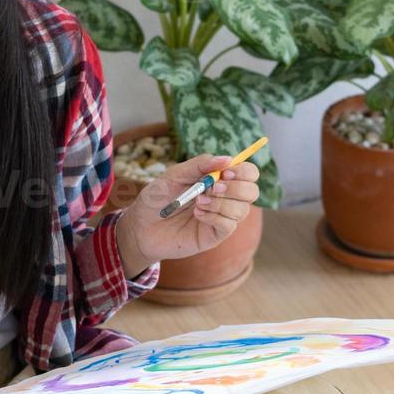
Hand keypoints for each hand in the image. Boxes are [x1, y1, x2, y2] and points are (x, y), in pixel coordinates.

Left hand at [119, 154, 261, 262]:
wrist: (141, 226)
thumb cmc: (157, 198)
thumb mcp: (175, 174)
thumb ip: (200, 164)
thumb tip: (228, 159)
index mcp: (219, 179)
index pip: (248, 173)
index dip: (244, 171)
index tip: (226, 172)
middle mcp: (225, 198)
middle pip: (252, 191)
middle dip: (236, 188)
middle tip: (213, 188)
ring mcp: (221, 217)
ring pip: (242, 209)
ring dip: (221, 203)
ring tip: (198, 202)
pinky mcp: (215, 235)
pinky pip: (229, 225)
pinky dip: (214, 217)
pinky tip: (197, 214)